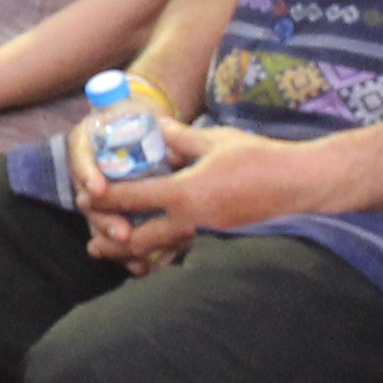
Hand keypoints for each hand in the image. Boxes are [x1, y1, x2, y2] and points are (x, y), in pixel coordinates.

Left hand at [77, 120, 307, 275]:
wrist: (297, 184)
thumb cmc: (258, 157)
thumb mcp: (215, 140)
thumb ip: (180, 137)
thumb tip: (154, 124)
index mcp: (184, 192)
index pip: (133, 198)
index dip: (105, 198)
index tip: (85, 197)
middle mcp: (190, 220)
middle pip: (139, 238)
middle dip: (113, 240)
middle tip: (93, 240)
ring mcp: (205, 234)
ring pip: (161, 251)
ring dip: (135, 254)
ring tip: (116, 256)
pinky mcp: (219, 239)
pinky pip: (182, 251)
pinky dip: (164, 257)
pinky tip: (154, 258)